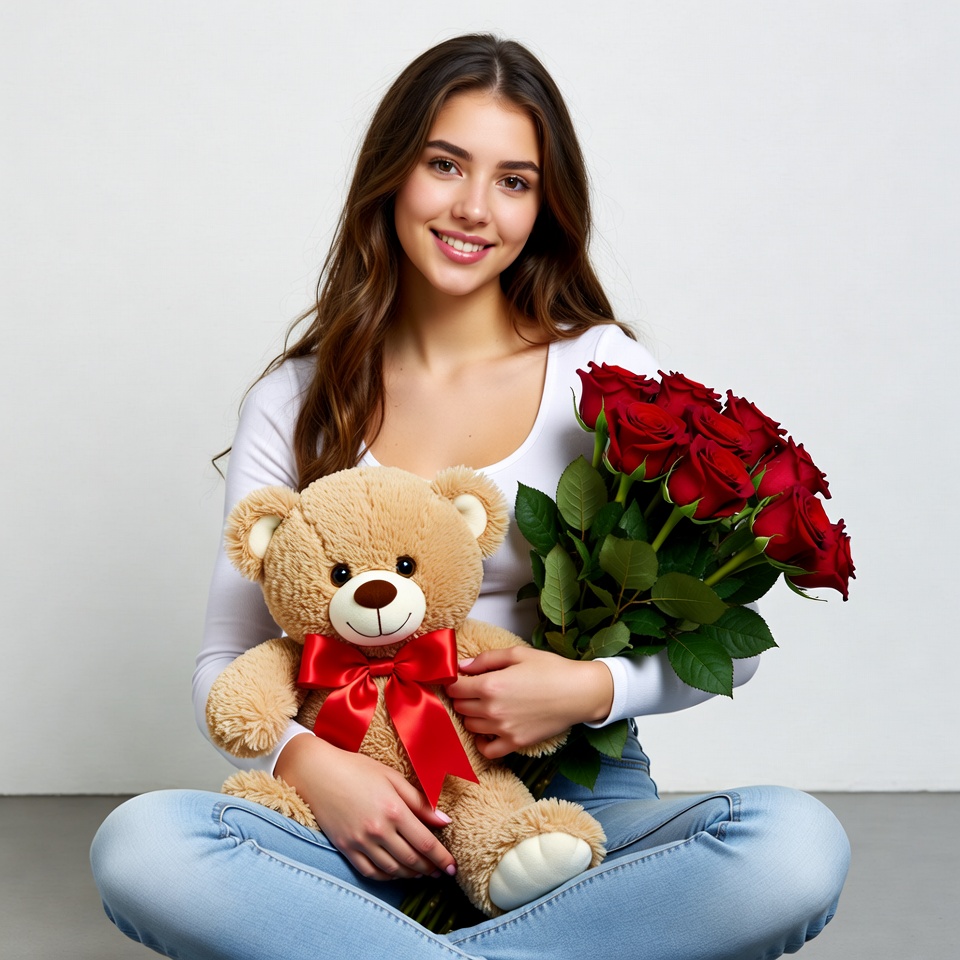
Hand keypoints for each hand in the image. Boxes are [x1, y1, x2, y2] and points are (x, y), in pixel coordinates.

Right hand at [274, 733, 455, 880]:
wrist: (317, 773)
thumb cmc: (357, 769)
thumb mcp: (392, 778)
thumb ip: (420, 801)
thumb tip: (445, 821)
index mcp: (394, 810)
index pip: (425, 843)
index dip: (442, 858)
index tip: (453, 866)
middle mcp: (378, 830)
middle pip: (411, 859)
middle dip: (430, 869)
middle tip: (441, 872)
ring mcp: (360, 842)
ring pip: (392, 869)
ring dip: (411, 874)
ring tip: (422, 872)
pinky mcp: (345, 849)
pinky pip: (370, 872)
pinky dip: (387, 877)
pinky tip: (396, 872)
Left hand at [445, 646, 613, 759]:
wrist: (579, 692)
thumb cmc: (550, 669)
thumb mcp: (517, 653)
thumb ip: (486, 659)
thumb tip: (462, 666)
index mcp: (491, 685)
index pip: (455, 688)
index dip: (453, 682)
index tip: (459, 679)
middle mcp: (492, 709)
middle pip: (460, 707)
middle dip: (463, 698)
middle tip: (473, 690)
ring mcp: (503, 729)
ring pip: (470, 726)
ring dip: (472, 716)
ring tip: (484, 706)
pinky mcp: (515, 742)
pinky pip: (487, 750)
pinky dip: (482, 742)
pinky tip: (487, 731)